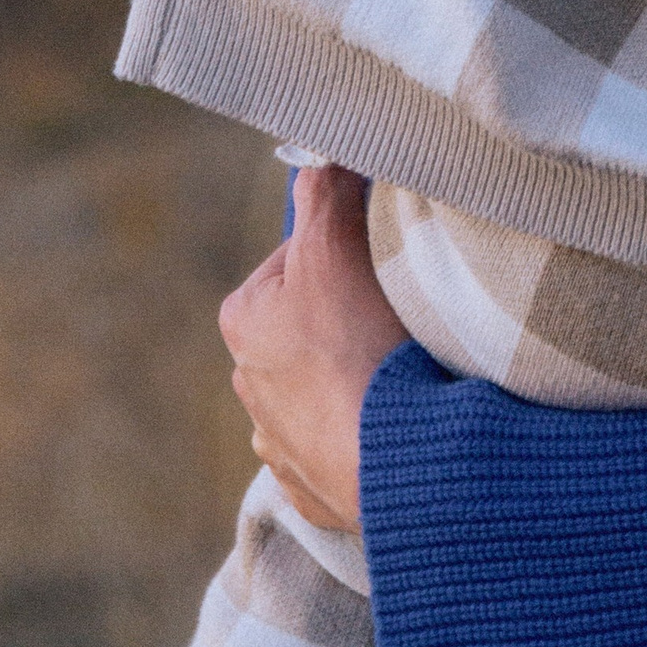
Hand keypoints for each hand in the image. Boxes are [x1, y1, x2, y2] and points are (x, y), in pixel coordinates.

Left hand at [218, 164, 409, 530]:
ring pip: (328, 390)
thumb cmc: (358, 346)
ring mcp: (284, 447)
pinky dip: (370, 436)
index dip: (345, 250)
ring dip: (359, 381)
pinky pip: (348, 449)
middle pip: (313, 325)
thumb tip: (323, 152)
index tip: (381, 263)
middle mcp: (250, 387)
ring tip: (403, 374)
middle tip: (399, 317)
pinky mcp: (320, 494)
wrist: (402, 460)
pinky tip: (396, 425)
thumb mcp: (333, 245)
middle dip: (353, 317)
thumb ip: (324, 190)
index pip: (298, 258)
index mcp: (243, 323)